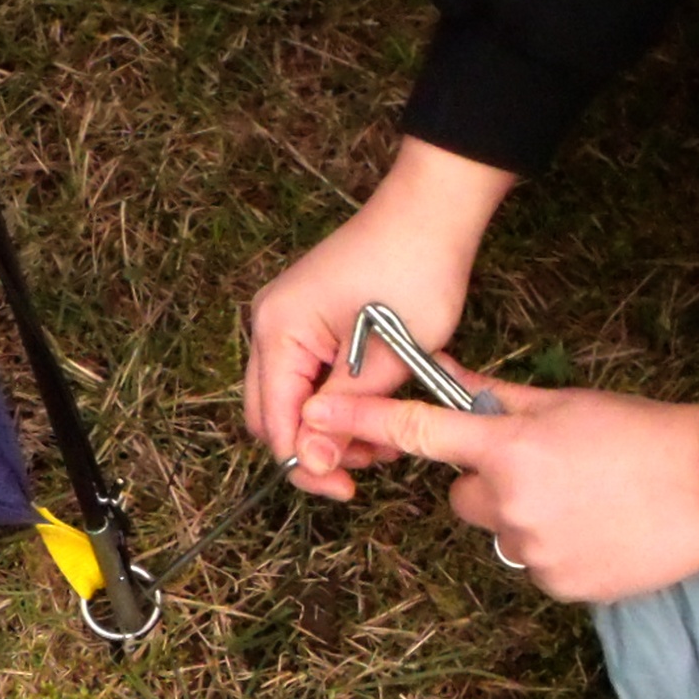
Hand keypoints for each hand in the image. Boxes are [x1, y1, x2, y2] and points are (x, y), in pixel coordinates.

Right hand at [244, 138, 515, 499]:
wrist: (430, 209)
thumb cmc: (415, 269)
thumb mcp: (389, 355)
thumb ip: (349, 410)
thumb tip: (316, 461)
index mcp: (278, 331)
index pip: (274, 421)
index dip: (306, 462)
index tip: (347, 489)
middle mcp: (268, 325)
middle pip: (269, 414)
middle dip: (314, 448)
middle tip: (365, 467)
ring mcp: (284, 320)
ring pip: (288, 399)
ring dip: (328, 426)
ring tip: (383, 437)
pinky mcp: (306, 318)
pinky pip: (305, 376)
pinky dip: (334, 401)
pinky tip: (376, 408)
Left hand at [299, 378, 698, 601]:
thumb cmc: (638, 431)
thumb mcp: (562, 402)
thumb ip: (496, 394)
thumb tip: (447, 370)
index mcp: (508, 446)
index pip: (418, 431)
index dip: (363, 421)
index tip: (315, 417)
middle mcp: (510, 502)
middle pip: (462, 496)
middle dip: (489, 482)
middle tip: (546, 468)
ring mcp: (533, 549)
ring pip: (499, 532)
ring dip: (524, 518)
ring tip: (584, 499)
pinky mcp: (558, 584)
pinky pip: (533, 564)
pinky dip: (554, 549)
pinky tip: (598, 529)